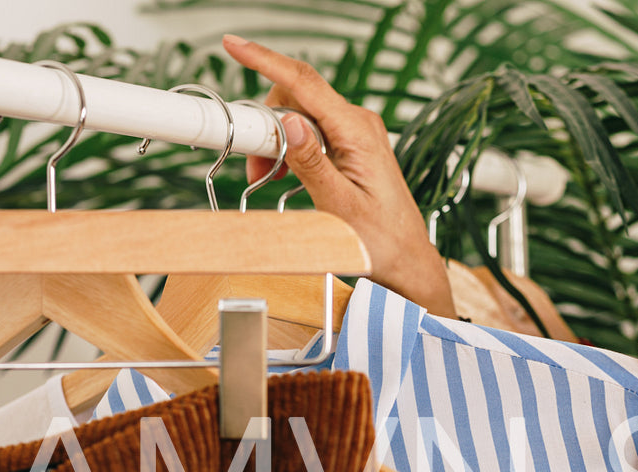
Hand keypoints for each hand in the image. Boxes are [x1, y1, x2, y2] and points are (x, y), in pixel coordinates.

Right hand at [220, 35, 455, 316]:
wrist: (405, 260)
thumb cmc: (379, 240)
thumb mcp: (338, 206)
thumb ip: (311, 163)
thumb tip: (289, 121)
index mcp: (358, 132)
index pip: (305, 83)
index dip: (265, 60)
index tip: (233, 44)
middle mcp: (359, 123)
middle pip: (296, 96)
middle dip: (266, 123)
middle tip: (254, 165)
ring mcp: (356, 132)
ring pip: (299, 115)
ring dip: (275, 140)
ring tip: (267, 177)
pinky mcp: (352, 144)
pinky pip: (311, 131)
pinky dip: (290, 147)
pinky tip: (283, 173)